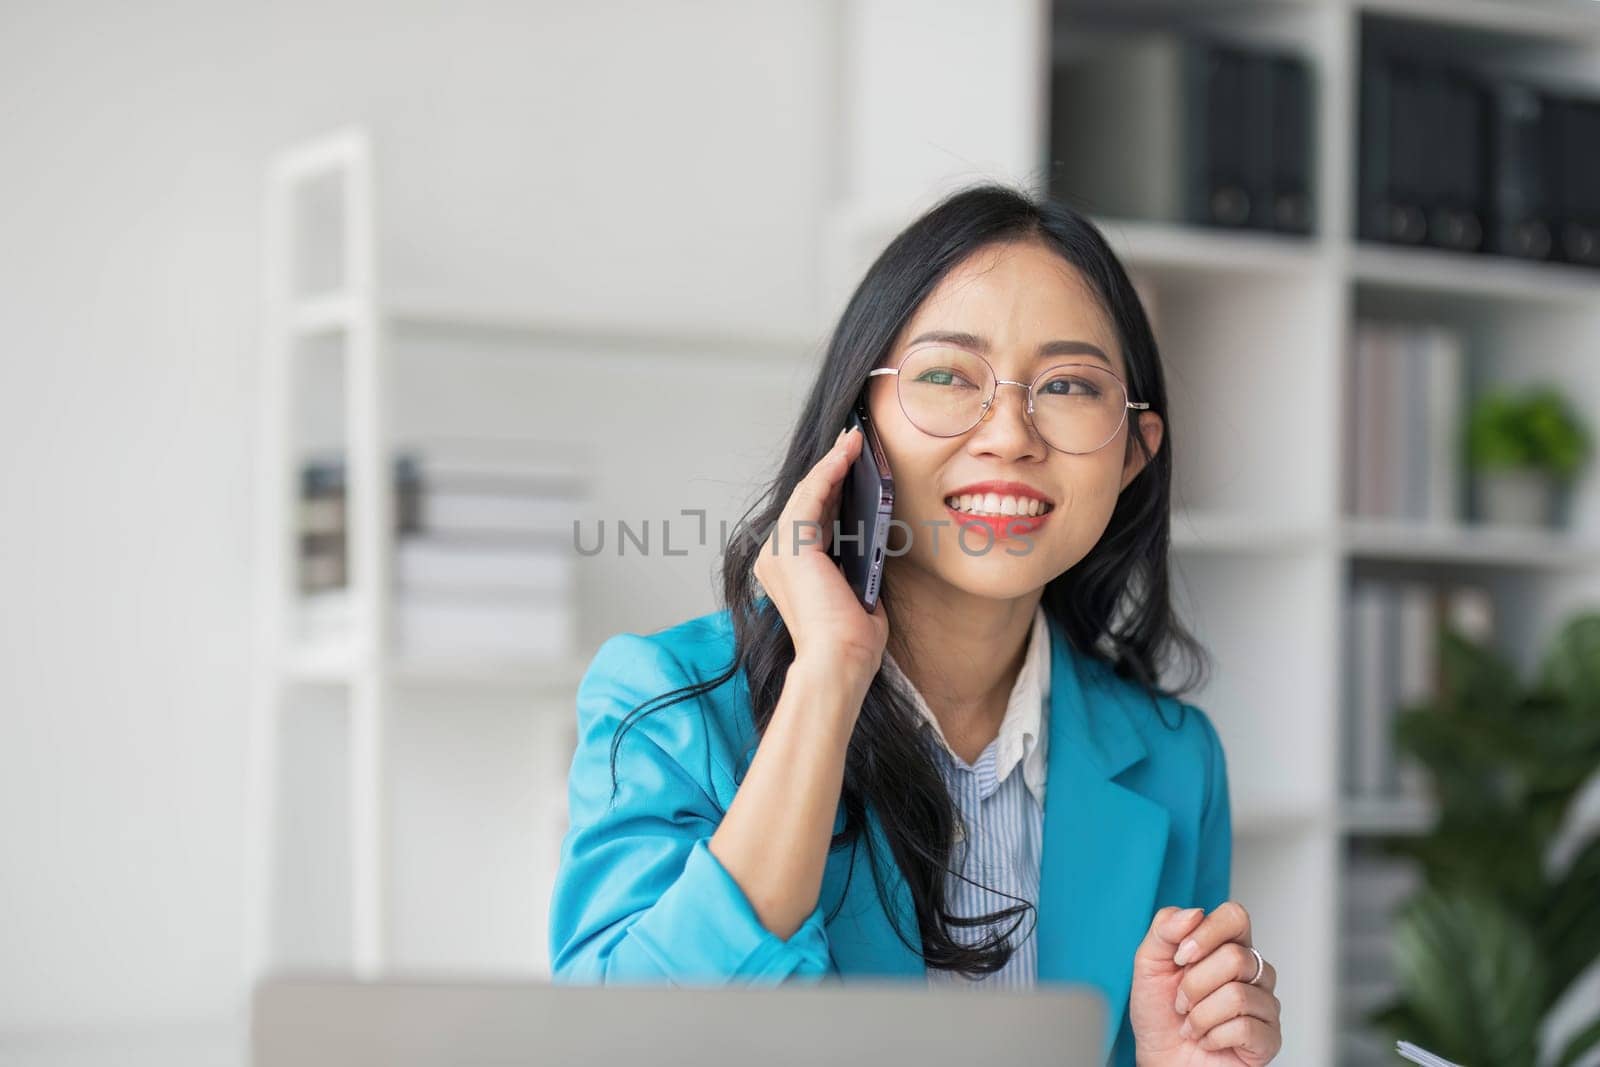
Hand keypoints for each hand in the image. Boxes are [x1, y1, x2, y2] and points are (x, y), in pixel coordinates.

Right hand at [752, 426, 889, 689]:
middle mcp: (774, 558)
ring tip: (854, 440)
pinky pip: (812, 495)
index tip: (850, 468)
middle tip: (853, 443)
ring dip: (832, 464)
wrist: (838, 661)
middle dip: (831, 471)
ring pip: (806, 493)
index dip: (831, 491)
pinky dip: (830, 470)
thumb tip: (872, 545)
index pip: (810, 520)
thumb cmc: (850, 642)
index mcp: (788, 572)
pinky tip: (848, 453)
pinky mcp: (791, 543)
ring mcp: (778, 550)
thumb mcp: (855, 594)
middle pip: (805, 502)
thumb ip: (855, 569)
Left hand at [1129, 902, 1281, 1065]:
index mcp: (1226, 946)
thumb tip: (1193, 913)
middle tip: (1182, 1002)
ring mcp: (1264, 1004)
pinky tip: (1208, 1040)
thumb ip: (1165, 931)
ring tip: (1192, 1024)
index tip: (1180, 957)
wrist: (1161, 1060)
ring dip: (1200, 1015)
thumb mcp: (1148, 964)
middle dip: (1194, 984)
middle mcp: (1252, 972)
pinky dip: (1213, 1036)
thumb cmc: (1159, 1014)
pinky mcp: (1269, 1038)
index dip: (1206, 934)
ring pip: (1238, 994)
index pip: (1235, 917)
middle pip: (1235, 958)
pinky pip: (1245, 1027)